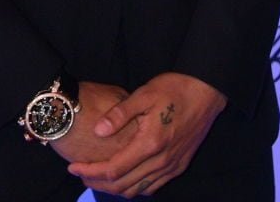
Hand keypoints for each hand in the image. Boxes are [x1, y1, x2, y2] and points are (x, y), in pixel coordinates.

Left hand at [67, 72, 226, 196]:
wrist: (206, 91)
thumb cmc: (174, 88)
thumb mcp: (144, 94)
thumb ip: (120, 114)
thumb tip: (98, 130)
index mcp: (150, 143)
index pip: (113, 169)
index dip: (90, 171)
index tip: (73, 167)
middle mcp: (162, 161)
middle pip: (123, 185)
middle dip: (97, 183)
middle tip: (80, 173)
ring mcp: (172, 166)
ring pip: (138, 190)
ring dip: (115, 187)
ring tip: (97, 176)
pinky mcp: (179, 165)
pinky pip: (152, 186)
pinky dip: (134, 187)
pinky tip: (124, 176)